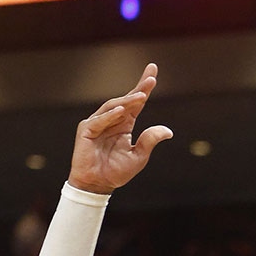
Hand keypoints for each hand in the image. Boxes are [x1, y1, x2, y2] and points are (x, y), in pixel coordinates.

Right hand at [67, 64, 172, 194]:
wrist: (98, 184)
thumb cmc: (116, 171)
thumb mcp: (139, 156)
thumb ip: (150, 141)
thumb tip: (168, 131)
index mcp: (125, 124)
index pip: (136, 103)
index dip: (143, 87)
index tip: (153, 71)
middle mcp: (111, 120)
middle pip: (125, 100)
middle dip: (138, 89)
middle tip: (151, 79)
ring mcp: (97, 123)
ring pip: (113, 107)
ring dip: (127, 101)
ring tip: (141, 96)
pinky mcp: (86, 131)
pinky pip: (99, 121)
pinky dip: (110, 116)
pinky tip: (122, 111)